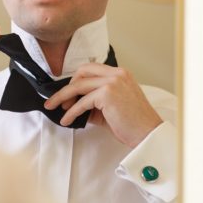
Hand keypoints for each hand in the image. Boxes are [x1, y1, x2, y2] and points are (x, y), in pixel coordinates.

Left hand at [44, 64, 162, 147]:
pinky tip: (66, 120)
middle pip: (82, 73)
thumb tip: (72, 103)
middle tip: (57, 100)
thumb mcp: (110, 106)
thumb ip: (93, 100)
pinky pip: (82, 102)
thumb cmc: (131, 123)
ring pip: (78, 86)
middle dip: (66, 87)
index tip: (67, 93)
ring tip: (54, 107)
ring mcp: (112, 82)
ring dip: (62, 97)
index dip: (76, 80)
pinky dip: (71, 112)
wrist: (147, 134)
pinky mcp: (107, 94)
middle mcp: (116, 74)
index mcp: (120, 73)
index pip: (90, 69)